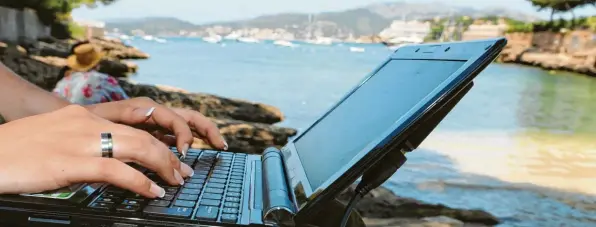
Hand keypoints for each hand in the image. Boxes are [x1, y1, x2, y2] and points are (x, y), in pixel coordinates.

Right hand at [0, 105, 192, 197]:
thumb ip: (82, 142)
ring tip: (175, 181)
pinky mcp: (71, 161)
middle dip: (168, 155)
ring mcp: (80, 141)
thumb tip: (108, 160)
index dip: (158, 142)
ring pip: (138, 147)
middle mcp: (87, 123)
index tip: (171, 156)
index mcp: (83, 116)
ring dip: (163, 165)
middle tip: (182, 172)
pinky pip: (117, 170)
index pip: (132, 125)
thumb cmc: (16, 151)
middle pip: (142, 135)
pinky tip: (152, 191)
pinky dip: (141, 181)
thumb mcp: (55, 137)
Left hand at [85, 97, 226, 156]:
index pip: (175, 119)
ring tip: (218, 146)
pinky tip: (191, 156)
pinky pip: (174, 136)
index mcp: (145, 108)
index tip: (182, 154)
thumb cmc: (83, 122)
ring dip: (203, 134)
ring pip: (186, 125)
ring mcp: (154, 123)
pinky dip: (187, 144)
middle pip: (189, 117)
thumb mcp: (103, 120)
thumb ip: (128, 119)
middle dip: (207, 129)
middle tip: (220, 146)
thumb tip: (152, 117)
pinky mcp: (151, 133)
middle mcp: (153, 113)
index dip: (183, 136)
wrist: (67, 123)